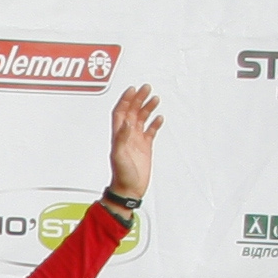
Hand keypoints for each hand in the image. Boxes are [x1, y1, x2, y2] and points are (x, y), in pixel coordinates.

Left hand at [106, 82, 160, 199]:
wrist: (129, 189)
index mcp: (119, 136)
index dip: (125, 100)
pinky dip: (154, 123)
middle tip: (146, 88)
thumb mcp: (119, 156)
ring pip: (142, 119)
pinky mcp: (145, 147)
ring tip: (154, 98)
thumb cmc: (122, 175)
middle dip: (138, 99)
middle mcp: (127, 136)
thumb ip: (122, 138)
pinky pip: (150, 131)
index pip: (120, 113)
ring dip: (147, 108)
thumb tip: (126, 122)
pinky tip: (159, 117)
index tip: (132, 89)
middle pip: (132, 112)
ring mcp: (136, 141)